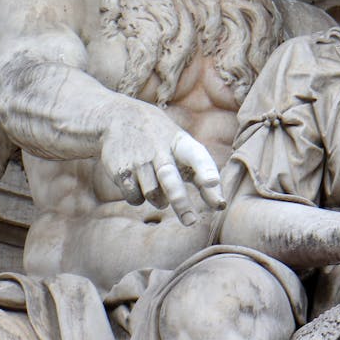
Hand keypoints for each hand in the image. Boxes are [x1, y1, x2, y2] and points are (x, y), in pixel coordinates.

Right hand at [98, 104, 224, 224]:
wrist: (118, 118)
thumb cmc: (161, 140)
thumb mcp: (181, 145)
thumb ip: (201, 171)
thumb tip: (220, 205)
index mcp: (180, 143)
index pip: (196, 156)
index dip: (205, 170)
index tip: (213, 182)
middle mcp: (160, 151)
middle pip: (171, 181)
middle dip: (180, 202)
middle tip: (191, 221)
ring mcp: (140, 161)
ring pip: (153, 195)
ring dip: (159, 200)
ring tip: (156, 185)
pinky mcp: (122, 172)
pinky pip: (135, 199)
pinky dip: (139, 198)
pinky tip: (137, 182)